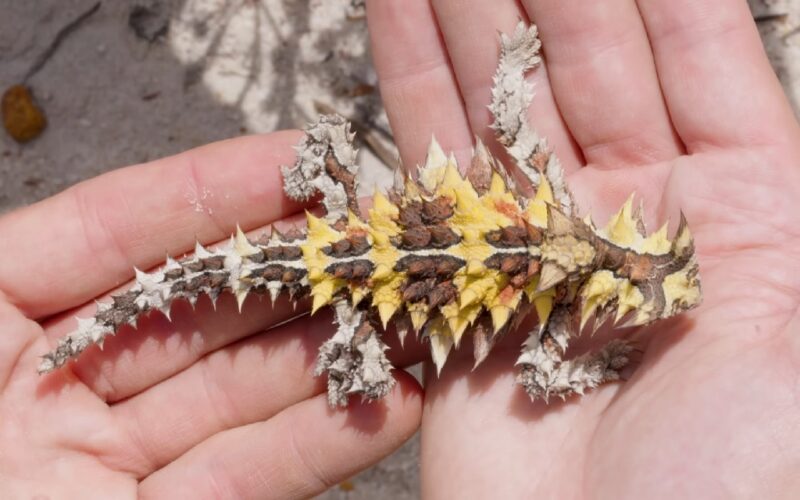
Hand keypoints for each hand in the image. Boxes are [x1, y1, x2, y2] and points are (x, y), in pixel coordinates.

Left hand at [0, 132, 422, 497]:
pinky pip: (246, 477)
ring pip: (236, 394)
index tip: (304, 160)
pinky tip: (390, 402)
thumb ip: (51, 261)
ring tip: (408, 320)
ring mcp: (105, 461)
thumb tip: (177, 197)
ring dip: (328, 355)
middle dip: (293, 271)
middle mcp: (52, 384)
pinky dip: (322, 442)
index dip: (214, 189)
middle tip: (381, 244)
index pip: (116, 229)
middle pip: (195, 307)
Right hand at [366, 0, 799, 496]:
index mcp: (746, 208)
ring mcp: (542, 239)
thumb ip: (796, 209)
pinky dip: (408, 83)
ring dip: (465, 13)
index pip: (697, 51)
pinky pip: (432, 162)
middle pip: (586, 57)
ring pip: (499, 96)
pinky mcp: (462, 275)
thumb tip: (791, 83)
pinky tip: (390, 8)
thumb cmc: (740, 482)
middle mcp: (638, 209)